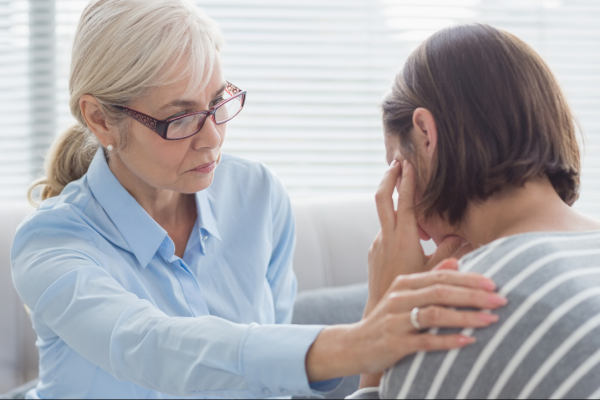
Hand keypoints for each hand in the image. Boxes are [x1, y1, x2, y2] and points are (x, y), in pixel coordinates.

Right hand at [305, 267, 504, 382]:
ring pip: (435, 314)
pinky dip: (448, 341)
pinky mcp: (394, 343)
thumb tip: (456, 262)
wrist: (355, 345)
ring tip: (491, 320)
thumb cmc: (387, 320)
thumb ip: (429, 278)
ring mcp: (396, 321)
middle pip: (441, 292)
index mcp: (404, 283)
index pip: (441, 277)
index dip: (469, 279)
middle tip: (501, 300)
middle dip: (474, 296)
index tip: (494, 283)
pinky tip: (468, 341)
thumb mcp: (404, 295)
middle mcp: (399, 298)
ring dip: (466, 317)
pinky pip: (425, 341)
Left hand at [367, 160, 464, 309]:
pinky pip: (385, 232)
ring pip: (385, 215)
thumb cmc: (414, 294)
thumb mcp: (435, 271)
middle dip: (389, 177)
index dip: (407, 181)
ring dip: (394, 202)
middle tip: (396, 162)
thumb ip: (450, 250)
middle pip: (382, 198)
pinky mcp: (373, 252)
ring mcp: (377, 244)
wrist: (382, 313)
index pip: (405, 201)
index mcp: (404, 238)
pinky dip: (395, 224)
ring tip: (406, 191)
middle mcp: (386, 237)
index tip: (408, 163)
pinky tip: (408, 233)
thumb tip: (463, 233)